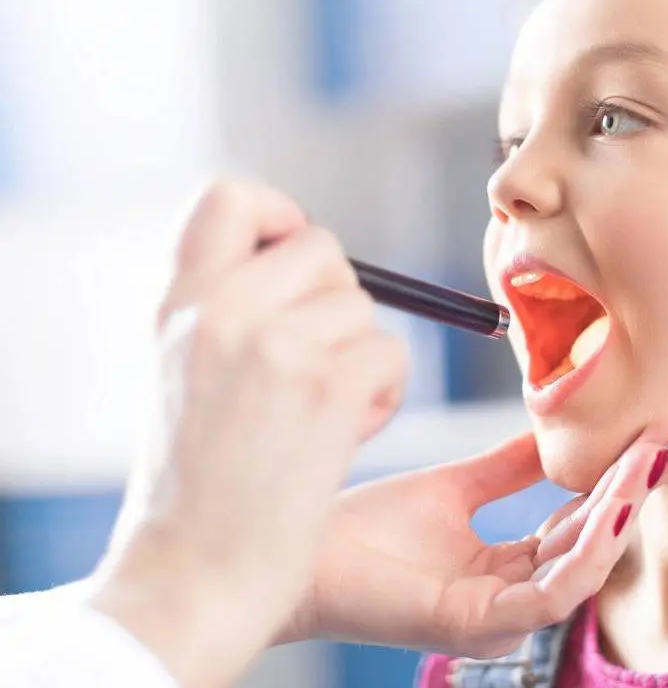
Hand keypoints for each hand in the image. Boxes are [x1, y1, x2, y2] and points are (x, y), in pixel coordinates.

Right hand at [90, 180, 409, 687]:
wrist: (192, 572)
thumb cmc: (194, 480)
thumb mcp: (180, 366)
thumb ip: (229, 304)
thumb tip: (306, 256)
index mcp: (179, 299)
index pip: (230, 194)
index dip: (278, 214)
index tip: (291, 258)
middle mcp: (223, 308)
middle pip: (325, 247)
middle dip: (337, 301)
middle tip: (315, 363)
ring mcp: (276, 344)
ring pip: (366, 308)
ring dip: (360, 358)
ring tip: (320, 413)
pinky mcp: (326, 387)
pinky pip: (390, 355)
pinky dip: (381, 395)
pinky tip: (343, 434)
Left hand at [280, 423, 667, 658]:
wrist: (301, 552)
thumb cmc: (365, 529)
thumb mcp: (452, 488)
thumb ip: (505, 469)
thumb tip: (552, 434)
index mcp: (503, 571)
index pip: (577, 528)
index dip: (616, 484)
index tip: (647, 437)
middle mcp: (507, 600)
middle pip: (589, 548)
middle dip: (630, 493)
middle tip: (664, 442)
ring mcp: (493, 618)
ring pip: (580, 572)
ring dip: (618, 515)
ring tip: (644, 463)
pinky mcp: (472, 625)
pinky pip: (547, 597)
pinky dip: (585, 553)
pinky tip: (608, 505)